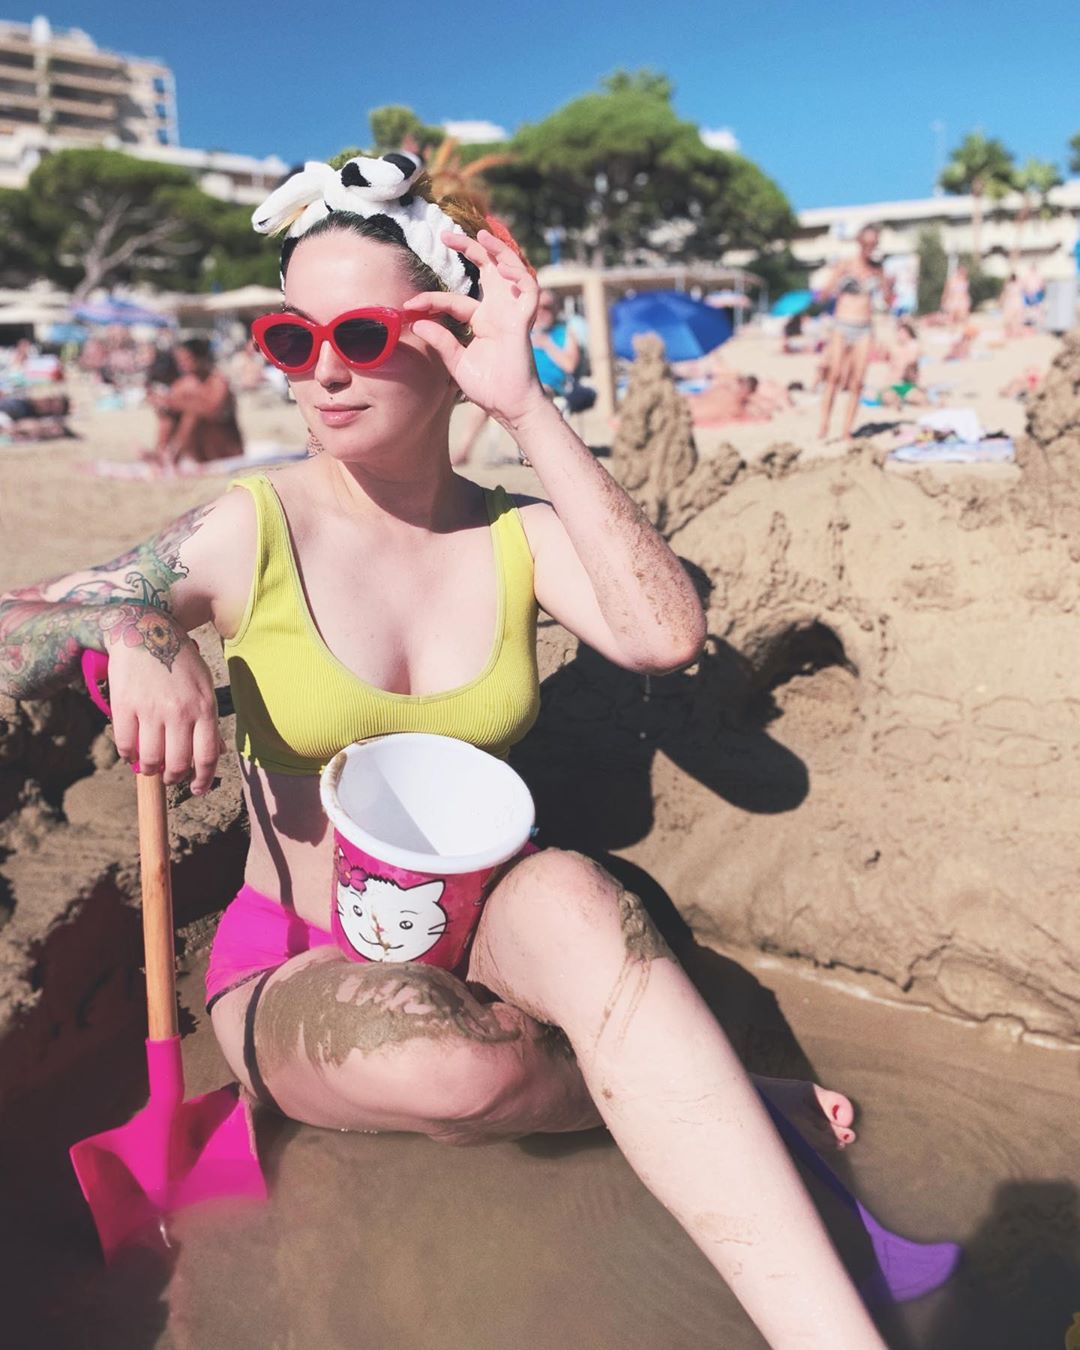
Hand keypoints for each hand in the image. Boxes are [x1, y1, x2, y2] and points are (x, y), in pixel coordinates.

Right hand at [103, 621, 220, 792]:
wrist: (145, 631)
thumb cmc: (179, 660)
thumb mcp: (204, 685)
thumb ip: (208, 720)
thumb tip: (215, 752)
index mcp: (204, 707)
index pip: (207, 756)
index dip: (203, 779)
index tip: (197, 789)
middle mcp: (180, 712)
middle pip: (178, 763)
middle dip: (174, 777)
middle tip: (170, 776)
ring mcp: (151, 710)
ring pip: (150, 759)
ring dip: (150, 769)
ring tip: (150, 766)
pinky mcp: (125, 707)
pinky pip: (125, 745)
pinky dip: (128, 755)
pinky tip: (131, 752)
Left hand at [402, 229, 546, 426]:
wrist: (508, 406)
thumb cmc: (487, 388)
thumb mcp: (456, 362)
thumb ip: (440, 341)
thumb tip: (417, 323)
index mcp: (482, 321)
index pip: (454, 300)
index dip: (431, 299)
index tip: (409, 305)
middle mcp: (497, 312)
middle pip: (487, 270)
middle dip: (470, 249)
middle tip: (445, 235)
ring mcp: (511, 314)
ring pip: (510, 271)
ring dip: (497, 251)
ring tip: (481, 235)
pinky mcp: (524, 321)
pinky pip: (528, 290)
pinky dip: (519, 276)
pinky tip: (503, 268)